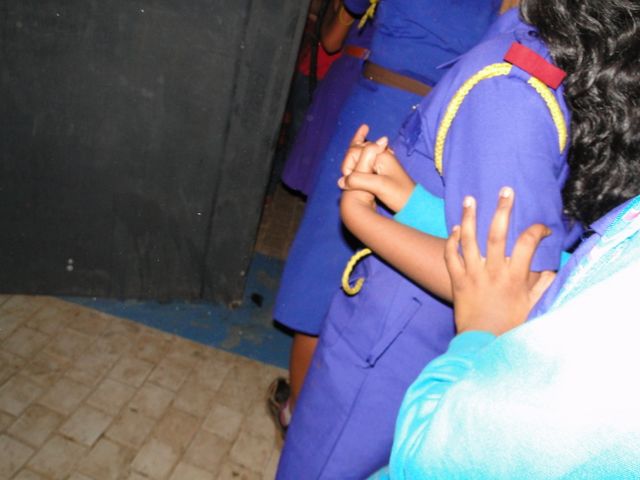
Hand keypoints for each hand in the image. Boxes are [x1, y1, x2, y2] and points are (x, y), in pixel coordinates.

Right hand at [338, 124, 415, 212]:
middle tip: (347, 177)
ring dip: (351, 163)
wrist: (413, 205)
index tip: (349, 181)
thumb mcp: (379, 186)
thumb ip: (359, 180)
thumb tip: (341, 182)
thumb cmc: (400, 195)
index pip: (355, 151)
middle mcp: (380, 155)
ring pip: (359, 158)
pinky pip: (364, 163)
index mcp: (381, 155)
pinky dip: (357, 164)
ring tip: (347, 172)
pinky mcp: (379, 171)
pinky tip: (354, 166)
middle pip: (355, 152)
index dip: (348, 165)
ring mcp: (380, 163)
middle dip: (348, 163)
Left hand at [444, 187, 555, 335]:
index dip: (537, 230)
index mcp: (515, 277)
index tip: (543, 228)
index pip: (528, 244)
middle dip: (502, 209)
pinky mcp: (456, 280)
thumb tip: (553, 269)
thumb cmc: (510, 325)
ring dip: (469, 217)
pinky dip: (452, 241)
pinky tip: (454, 229)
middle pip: (497, 233)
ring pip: (469, 239)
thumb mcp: (532, 306)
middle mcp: (493, 271)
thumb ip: (543, 286)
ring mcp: (472, 274)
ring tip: (469, 199)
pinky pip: (451, 256)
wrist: (481, 342)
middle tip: (504, 190)